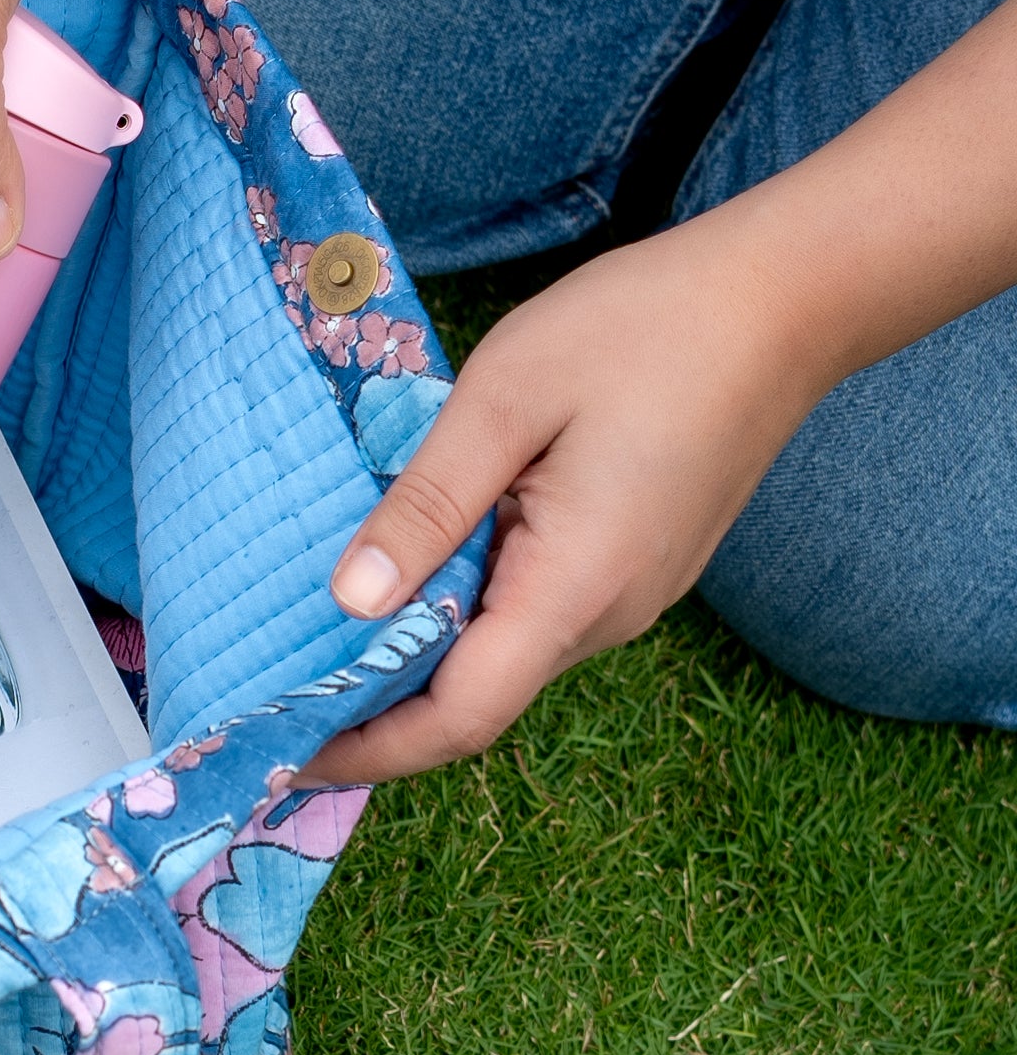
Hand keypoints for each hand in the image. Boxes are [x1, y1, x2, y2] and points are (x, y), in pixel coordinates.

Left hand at [303, 210, 832, 783]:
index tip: (277, 755)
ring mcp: (627, 597)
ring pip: (497, 662)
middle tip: (267, 698)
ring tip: (311, 644)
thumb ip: (426, 505)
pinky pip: (527, 619)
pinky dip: (455, 621)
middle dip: (369, 714)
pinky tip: (400, 581)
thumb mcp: (506, 398)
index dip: (364, 749)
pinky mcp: (630, 568)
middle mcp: (608, 615)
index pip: (458, 717)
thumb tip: (349, 601)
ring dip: (409, 664)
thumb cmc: (646, 329)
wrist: (786, 300)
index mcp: (576, 586)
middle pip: (471, 703)